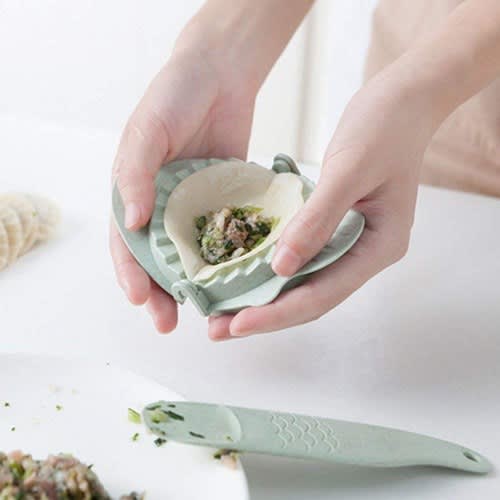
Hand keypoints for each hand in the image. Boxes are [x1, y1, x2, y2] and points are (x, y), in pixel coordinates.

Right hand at [110, 36, 255, 332]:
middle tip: (169, 323)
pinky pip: (225, 235)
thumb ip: (136, 174)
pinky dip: (228, 259)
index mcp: (134, 192)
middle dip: (161, 292)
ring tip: (205, 313)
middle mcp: (162, 205)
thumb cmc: (175, 95)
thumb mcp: (149, 130)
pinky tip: (236, 280)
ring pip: (193, 255)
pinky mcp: (225, 202)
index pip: (125, 242)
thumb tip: (130, 223)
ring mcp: (195, 207)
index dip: (130, 273)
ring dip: (196, 285)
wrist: (221, 74)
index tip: (140, 300)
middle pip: (158, 259)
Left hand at [209, 72, 439, 339]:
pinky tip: (246, 275)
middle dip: (265, 316)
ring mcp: (352, 243)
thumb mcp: (348, 171)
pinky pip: (302, 258)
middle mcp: (365, 253)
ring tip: (225, 312)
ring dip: (266, 298)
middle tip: (219, 330)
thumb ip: (317, 221)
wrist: (402, 101)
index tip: (237, 324)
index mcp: (379, 247)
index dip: (278, 313)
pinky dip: (273, 270)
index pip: (323, 294)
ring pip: (305, 283)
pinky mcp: (336, 228)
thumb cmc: (383, 128)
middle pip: (312, 298)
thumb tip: (280, 268)